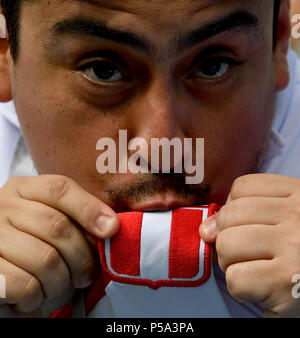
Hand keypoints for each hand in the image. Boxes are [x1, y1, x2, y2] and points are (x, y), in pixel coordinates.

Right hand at [0, 175, 119, 313]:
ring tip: (58, 285)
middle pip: (57, 225)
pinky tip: (34, 295)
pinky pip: (26, 284)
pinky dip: (38, 296)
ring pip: (46, 259)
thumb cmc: (38, 249)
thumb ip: (80, 219)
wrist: (6, 279)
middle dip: (81, 256)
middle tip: (86, 274)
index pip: (59, 189)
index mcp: (24, 190)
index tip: (111, 229)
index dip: (89, 208)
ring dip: (61, 281)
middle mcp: (3, 207)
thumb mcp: (58, 225)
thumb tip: (110, 226)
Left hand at [200, 174, 299, 316]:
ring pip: (226, 244)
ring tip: (252, 272)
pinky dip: (239, 289)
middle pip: (229, 215)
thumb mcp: (284, 222)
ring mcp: (294, 246)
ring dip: (230, 263)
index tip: (243, 226)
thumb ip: (247, 214)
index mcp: (299, 194)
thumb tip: (206, 229)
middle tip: (247, 255)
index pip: (242, 187)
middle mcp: (297, 215)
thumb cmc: (296, 255)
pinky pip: (235, 278)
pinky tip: (260, 290)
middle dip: (226, 238)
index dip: (231, 208)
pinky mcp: (287, 281)